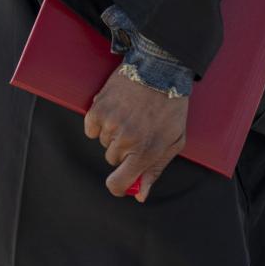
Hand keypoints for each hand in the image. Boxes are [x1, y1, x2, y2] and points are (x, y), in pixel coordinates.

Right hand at [84, 67, 188, 201]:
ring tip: (131, 115)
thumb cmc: (171, 107)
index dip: (118, 187)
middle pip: (112, 159)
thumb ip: (155, 170)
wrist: (160, 70)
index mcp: (145, 152)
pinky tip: (116, 110)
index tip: (121, 184)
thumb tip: (139, 195)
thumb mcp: (173, 141)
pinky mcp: (98, 109)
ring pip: (103, 142)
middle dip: (123, 149)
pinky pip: (91, 128)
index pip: (119, 183)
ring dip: (114, 133)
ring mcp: (110, 124)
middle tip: (139, 129)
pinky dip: (100, 122)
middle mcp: (125, 140)